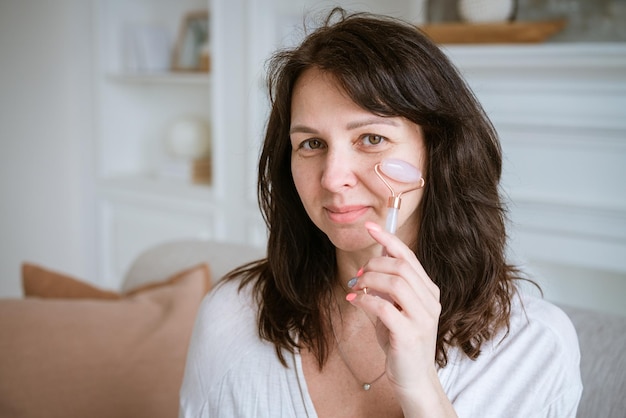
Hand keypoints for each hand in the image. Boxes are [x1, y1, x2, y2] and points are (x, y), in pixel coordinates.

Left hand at [346, 221, 454, 416]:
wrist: (413, 377)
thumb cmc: (401, 340)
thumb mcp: (395, 307)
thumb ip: (389, 285)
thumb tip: (376, 256)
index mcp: (429, 291)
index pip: (409, 257)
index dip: (388, 239)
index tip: (370, 227)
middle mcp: (430, 301)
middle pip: (400, 267)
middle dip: (373, 265)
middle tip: (357, 276)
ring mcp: (423, 318)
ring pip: (395, 283)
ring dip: (369, 280)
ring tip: (356, 287)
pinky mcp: (409, 334)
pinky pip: (384, 307)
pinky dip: (365, 300)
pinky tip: (354, 300)